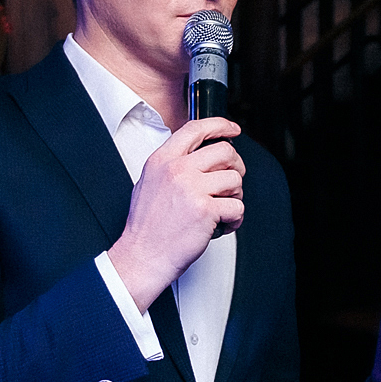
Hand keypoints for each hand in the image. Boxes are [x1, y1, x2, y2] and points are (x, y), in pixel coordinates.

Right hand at [107, 118, 244, 310]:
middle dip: (236, 166)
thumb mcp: (149, 183)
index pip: (195, 128)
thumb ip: (171, 166)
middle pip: (224, 151)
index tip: (233, 129)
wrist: (142, 256)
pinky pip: (237, 206)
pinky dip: (235, 219)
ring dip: (235, 196)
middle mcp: (177, 170)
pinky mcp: (206, 210)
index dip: (219, 125)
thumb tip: (198, 157)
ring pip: (235, 179)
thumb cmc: (147, 227)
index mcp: (162, 160)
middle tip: (233, 181)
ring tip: (222, 209)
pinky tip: (223, 225)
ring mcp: (192, 188)